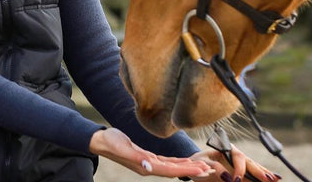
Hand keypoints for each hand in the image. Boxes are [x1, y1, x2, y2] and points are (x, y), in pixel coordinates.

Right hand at [89, 128, 216, 177]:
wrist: (101, 140)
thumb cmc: (111, 142)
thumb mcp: (123, 147)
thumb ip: (136, 157)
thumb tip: (149, 166)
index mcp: (145, 166)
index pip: (171, 170)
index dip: (187, 170)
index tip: (202, 170)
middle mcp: (149, 167)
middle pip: (175, 170)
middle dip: (192, 170)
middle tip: (210, 170)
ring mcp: (148, 163)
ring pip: (172, 167)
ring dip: (187, 167)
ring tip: (202, 167)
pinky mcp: (146, 157)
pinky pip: (166, 162)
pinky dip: (177, 162)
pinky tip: (184, 162)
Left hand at [191, 144, 280, 181]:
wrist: (196, 164)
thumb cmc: (198, 163)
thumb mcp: (203, 164)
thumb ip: (215, 169)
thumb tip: (227, 177)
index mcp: (225, 148)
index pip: (237, 157)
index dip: (239, 170)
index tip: (236, 180)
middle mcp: (235, 153)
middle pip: (249, 162)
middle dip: (259, 171)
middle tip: (268, 180)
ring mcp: (240, 161)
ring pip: (254, 166)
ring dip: (264, 173)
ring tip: (276, 179)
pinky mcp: (241, 169)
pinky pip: (253, 171)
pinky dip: (263, 173)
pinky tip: (274, 177)